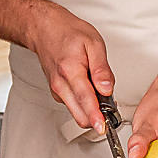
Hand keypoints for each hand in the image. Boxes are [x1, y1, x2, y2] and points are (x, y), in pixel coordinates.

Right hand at [27, 1, 113, 132]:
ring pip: (76, 113)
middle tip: (112, 110)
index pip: (85, 101)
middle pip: (79, 115)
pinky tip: (90, 91)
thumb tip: (107, 89)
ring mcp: (57, 90)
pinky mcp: (57, 92)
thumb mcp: (94, 44)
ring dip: (91, 111)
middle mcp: (60, 84)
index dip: (96, 117)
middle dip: (97, 117)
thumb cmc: (69, 33)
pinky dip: (84, 104)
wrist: (45, 29)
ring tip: (102, 96)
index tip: (103, 128)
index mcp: (71, 71)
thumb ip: (102, 69)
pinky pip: (74, 105)